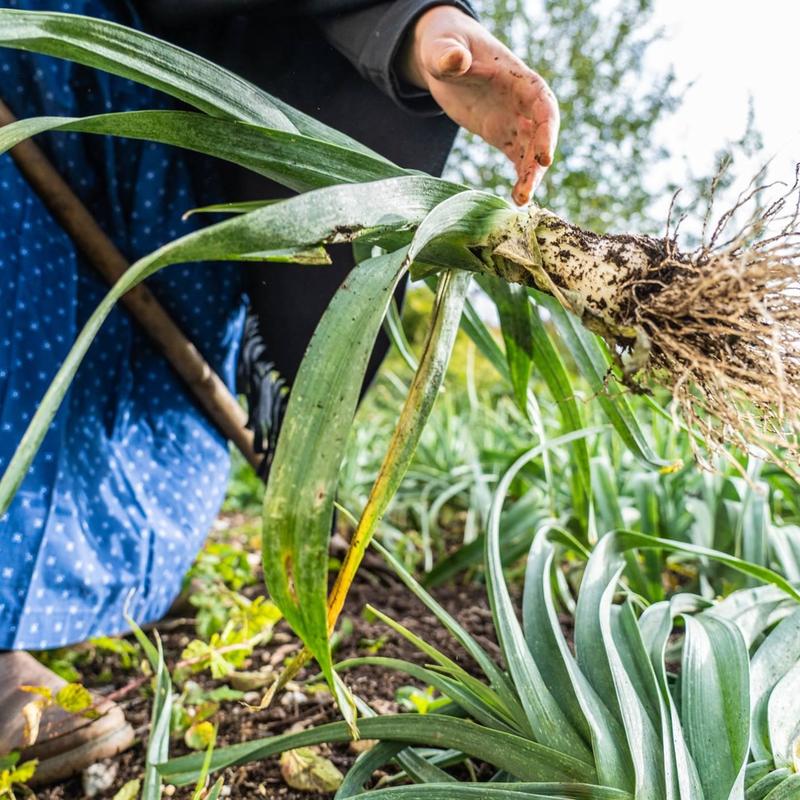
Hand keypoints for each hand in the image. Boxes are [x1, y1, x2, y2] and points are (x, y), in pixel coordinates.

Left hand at [401, 5, 558, 204]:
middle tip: (528, 191)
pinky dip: (520, 178)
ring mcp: (515, 120)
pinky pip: (518, 159)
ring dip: (530, 176)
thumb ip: (449, 55)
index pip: (542, 104)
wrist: (444, 58)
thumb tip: (455, 60)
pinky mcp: (503, 135)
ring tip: (521, 201)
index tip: (545, 156)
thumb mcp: (443, 50)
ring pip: (532, 151)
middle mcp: (523, 102)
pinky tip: (515, 199)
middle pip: (542, 134)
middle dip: (539, 162)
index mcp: (518, 79)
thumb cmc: (445, 48)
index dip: (547, 130)